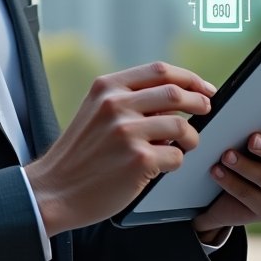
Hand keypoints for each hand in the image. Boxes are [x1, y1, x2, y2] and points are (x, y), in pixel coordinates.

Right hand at [26, 63, 215, 235]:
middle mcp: (116, 104)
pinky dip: (176, 161)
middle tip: (206, 109)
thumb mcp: (94, 112)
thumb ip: (128, 100)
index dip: (189, 77)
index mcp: (106, 87)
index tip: (204, 87)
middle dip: (199, 102)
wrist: (54, 189)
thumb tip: (175, 98)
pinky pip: (176, 156)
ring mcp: (127, 132)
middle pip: (175, 93)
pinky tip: (162, 166)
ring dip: (191, 137)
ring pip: (181, 126)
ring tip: (184, 145)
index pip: (159, 70)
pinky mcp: (138, 160)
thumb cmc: (79, 154)